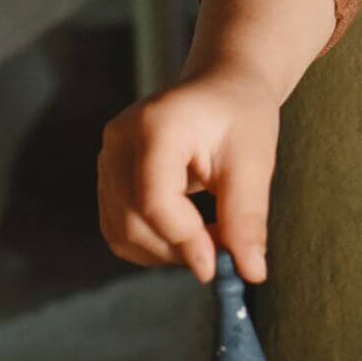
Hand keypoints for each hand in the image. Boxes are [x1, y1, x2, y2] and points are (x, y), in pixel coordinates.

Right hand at [97, 65, 279, 284]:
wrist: (219, 88)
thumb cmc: (239, 116)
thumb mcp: (254, 162)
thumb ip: (246, 217)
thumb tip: (250, 272)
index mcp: (154, 126)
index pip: (154, 199)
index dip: (184, 239)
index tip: (218, 266)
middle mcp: (118, 142)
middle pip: (133, 220)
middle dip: (178, 249)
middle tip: (222, 255)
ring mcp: (106, 159)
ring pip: (121, 231)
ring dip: (164, 252)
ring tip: (207, 240)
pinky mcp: (107, 177)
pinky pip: (118, 229)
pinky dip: (150, 245)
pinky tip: (184, 235)